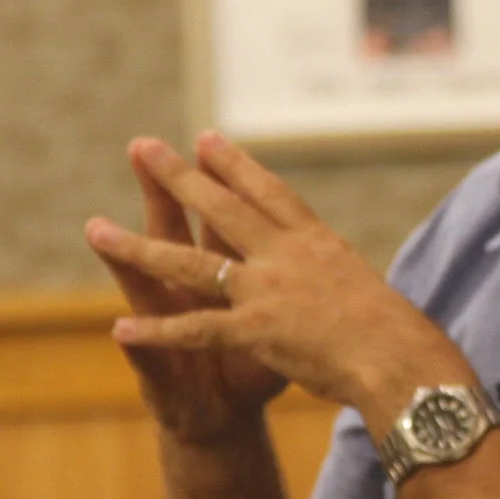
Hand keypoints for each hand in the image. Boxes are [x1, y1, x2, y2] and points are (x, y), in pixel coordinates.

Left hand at [86, 133, 454, 433]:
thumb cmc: (397, 334)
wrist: (403, 359)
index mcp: (315, 243)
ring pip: (191, 265)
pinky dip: (158, 332)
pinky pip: (197, 330)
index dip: (235, 166)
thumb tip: (335, 275)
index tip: (208, 138)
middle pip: (223, 211)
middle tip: (143, 146)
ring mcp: (268, 291)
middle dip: (179, 178)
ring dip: (140, 248)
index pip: (269, 194)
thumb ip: (336, 278)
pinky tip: (121, 328)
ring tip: (96, 231)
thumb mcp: (365, 288)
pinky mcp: (258, 331)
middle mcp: (287, 256)